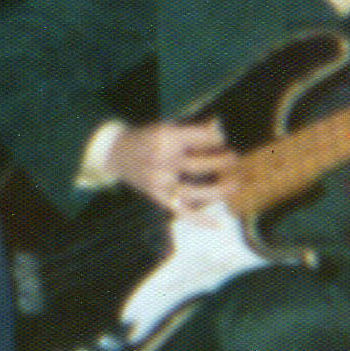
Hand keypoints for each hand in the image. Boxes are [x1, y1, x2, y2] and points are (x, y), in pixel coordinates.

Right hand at [106, 116, 235, 215]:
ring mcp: (158, 183)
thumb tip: (219, 127)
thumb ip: (193, 130)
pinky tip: (217, 224)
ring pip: (192, 191)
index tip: (223, 140)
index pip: (198, 138)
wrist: (115, 153)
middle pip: (196, 165)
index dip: (215, 139)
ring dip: (217, 191)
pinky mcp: (157, 197)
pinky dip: (199, 220)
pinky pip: (180, 211)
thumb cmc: (146, 138)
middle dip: (220, 162)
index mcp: (164, 138)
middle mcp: (161, 161)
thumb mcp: (166, 126)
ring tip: (235, 184)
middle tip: (234, 159)